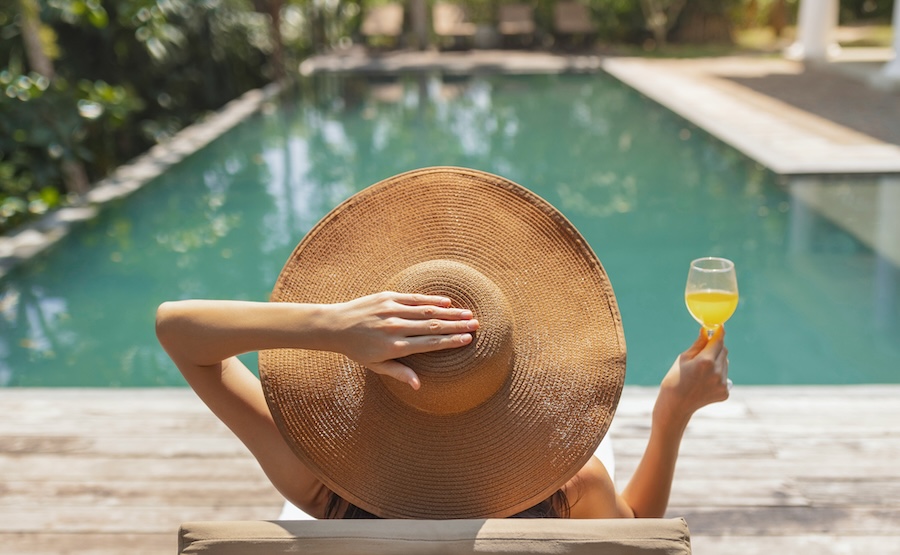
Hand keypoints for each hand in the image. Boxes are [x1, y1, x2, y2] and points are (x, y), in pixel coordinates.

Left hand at [322, 292, 478, 389]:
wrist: (335, 326)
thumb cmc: (357, 350)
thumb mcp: (376, 366)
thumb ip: (399, 373)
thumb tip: (418, 386)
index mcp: (395, 346)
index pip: (429, 343)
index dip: (450, 341)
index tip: (467, 339)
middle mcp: (395, 327)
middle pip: (433, 326)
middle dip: (457, 325)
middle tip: (476, 325)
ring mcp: (392, 310)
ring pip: (426, 311)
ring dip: (449, 312)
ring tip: (467, 313)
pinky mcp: (387, 297)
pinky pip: (414, 298)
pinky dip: (431, 299)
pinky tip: (447, 301)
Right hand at [654, 327, 729, 426]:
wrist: (676, 405)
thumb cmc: (675, 378)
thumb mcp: (684, 358)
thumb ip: (699, 344)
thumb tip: (706, 331)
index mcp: (705, 361)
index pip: (718, 341)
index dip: (719, 332)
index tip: (720, 326)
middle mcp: (717, 372)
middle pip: (723, 351)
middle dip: (716, 348)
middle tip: (703, 353)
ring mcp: (722, 384)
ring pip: (725, 364)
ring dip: (717, 362)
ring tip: (701, 372)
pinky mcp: (725, 392)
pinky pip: (725, 377)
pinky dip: (718, 375)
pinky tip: (704, 382)